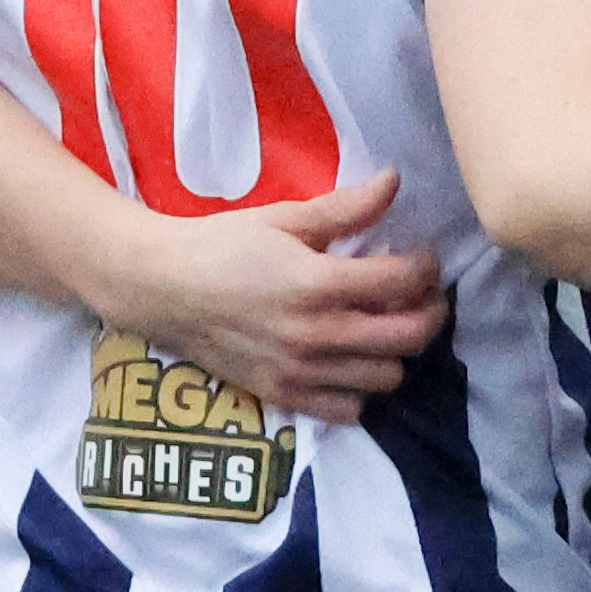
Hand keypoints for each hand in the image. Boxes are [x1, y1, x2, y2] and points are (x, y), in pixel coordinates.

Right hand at [110, 167, 448, 425]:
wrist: (162, 287)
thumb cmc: (222, 245)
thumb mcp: (284, 218)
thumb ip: (345, 208)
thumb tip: (394, 181)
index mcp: (317, 282)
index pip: (402, 282)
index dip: (426, 268)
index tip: (421, 259)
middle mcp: (316, 333)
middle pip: (407, 337)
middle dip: (429, 314)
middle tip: (421, 298)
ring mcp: (301, 371)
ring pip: (386, 378)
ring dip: (395, 353)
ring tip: (383, 329)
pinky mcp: (283, 395)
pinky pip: (348, 410)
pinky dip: (360, 391)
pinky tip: (350, 364)